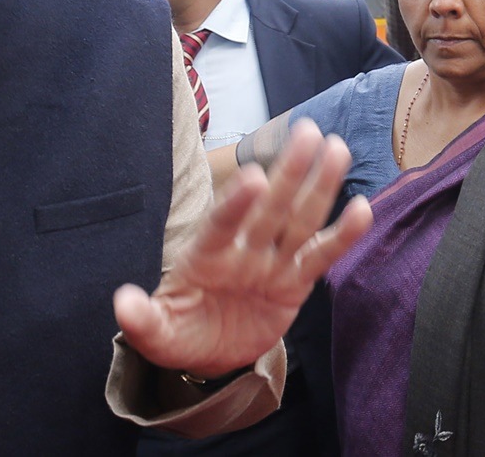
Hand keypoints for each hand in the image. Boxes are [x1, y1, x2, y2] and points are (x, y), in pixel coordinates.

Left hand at [113, 119, 371, 378]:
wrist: (207, 352)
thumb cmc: (178, 334)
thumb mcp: (156, 333)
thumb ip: (143, 319)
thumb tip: (123, 304)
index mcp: (204, 257)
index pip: (220, 225)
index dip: (235, 203)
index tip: (251, 177)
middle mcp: (240, 252)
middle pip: (268, 208)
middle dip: (287, 172)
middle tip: (306, 131)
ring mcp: (269, 264)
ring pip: (298, 221)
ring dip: (318, 187)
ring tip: (336, 149)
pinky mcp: (293, 283)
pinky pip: (320, 257)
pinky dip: (341, 237)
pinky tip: (362, 209)